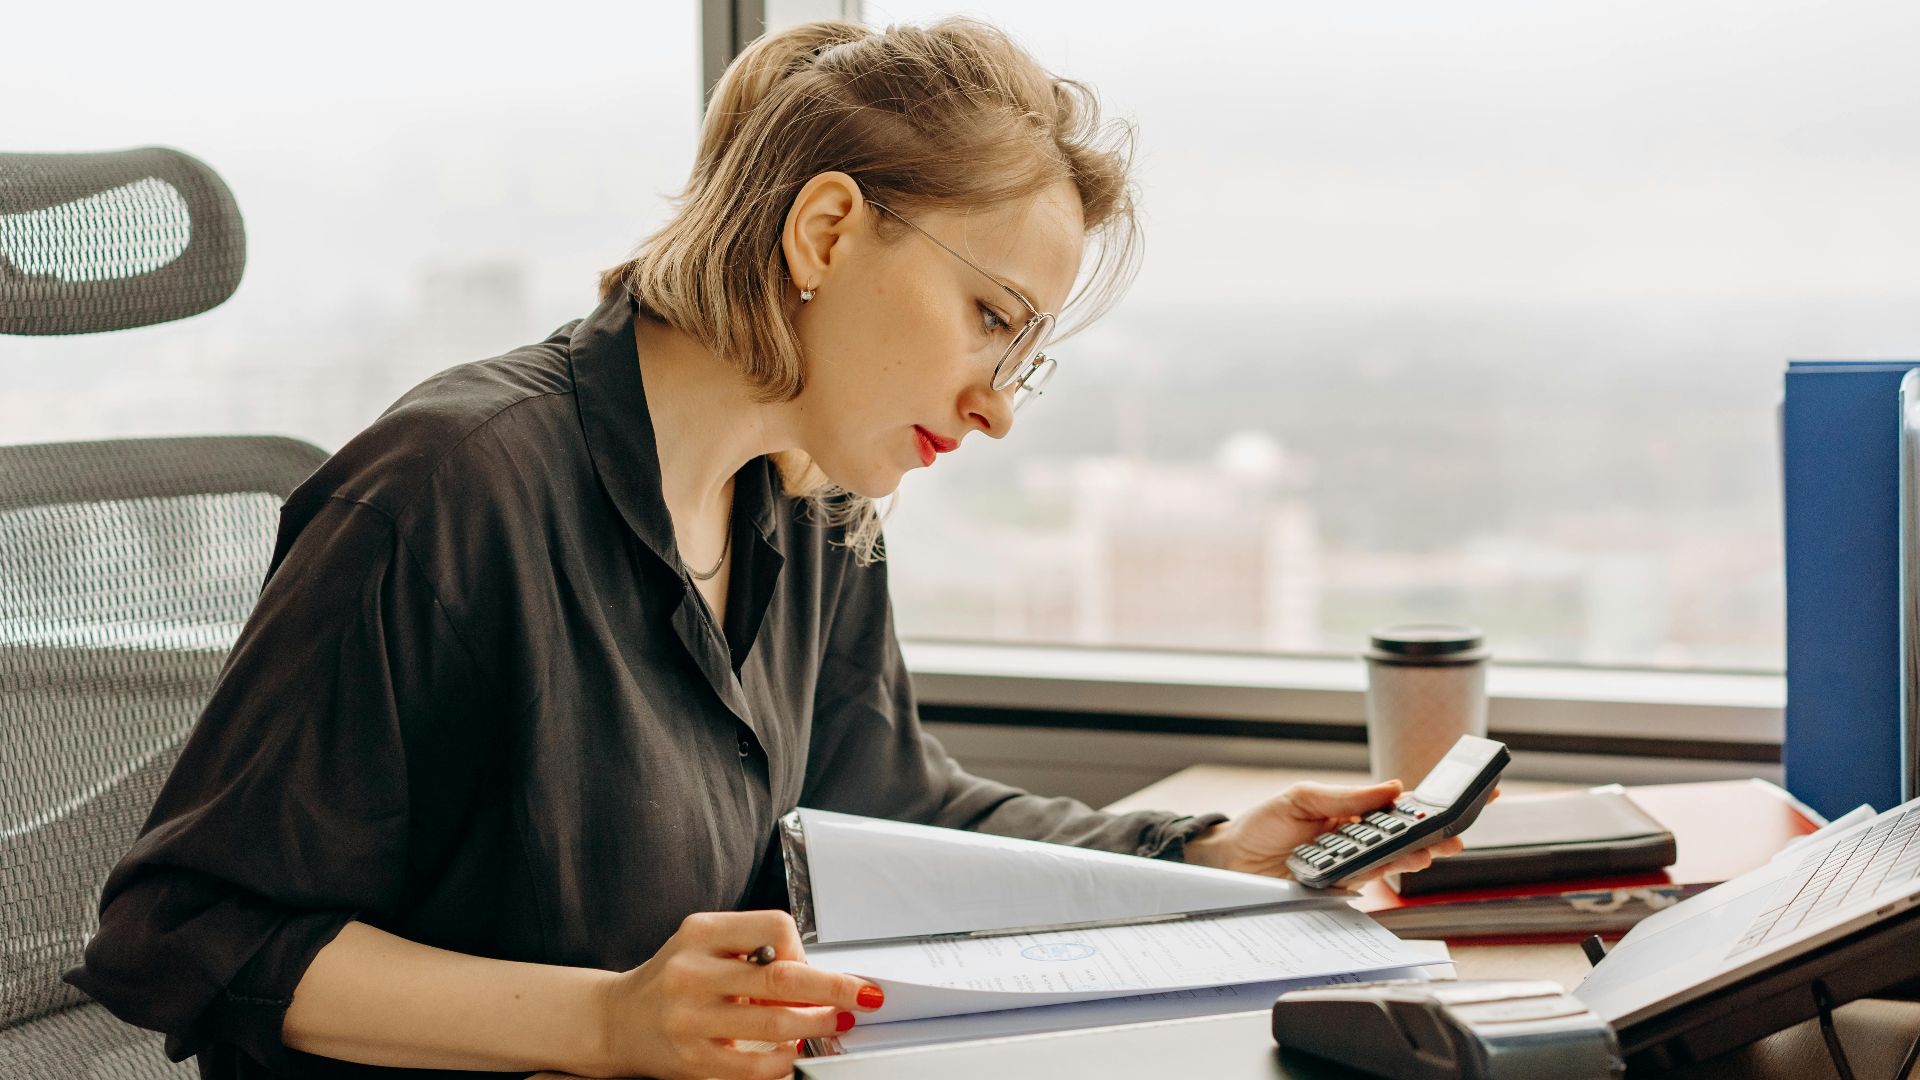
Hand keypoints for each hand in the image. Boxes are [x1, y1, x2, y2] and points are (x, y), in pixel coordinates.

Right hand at [587, 909, 884, 1079]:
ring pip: (774, 1026)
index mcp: (699, 933)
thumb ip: (750, 948)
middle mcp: (691, 973)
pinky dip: (785, 1061)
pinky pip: (754, 1067)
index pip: (773, 926)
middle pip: (781, 978)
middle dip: (834, 989)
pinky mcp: (693, 1060)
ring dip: (816, 1025)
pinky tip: (792, 1053)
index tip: (810, 964)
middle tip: (862, 995)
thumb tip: (814, 972)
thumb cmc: (672, 978)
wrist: (617, 1020)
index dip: (802, 948)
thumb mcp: (703, 944)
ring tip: (832, 1022)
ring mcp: (690, 1020)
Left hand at [1182, 780, 1486, 883]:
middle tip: (1459, 829)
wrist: (1230, 860)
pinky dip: (1388, 869)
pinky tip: (1403, 861)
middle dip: (1437, 832)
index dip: (1436, 800)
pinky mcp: (1341, 886)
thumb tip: (1391, 788)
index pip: (1402, 805)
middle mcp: (1358, 840)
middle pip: (1408, 835)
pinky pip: (1370, 877)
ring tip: (1437, 845)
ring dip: (1419, 852)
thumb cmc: (1262, 825)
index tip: (1472, 791)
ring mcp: (1353, 864)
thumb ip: (1346, 797)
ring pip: (1396, 859)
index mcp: (1353, 812)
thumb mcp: (1302, 798)